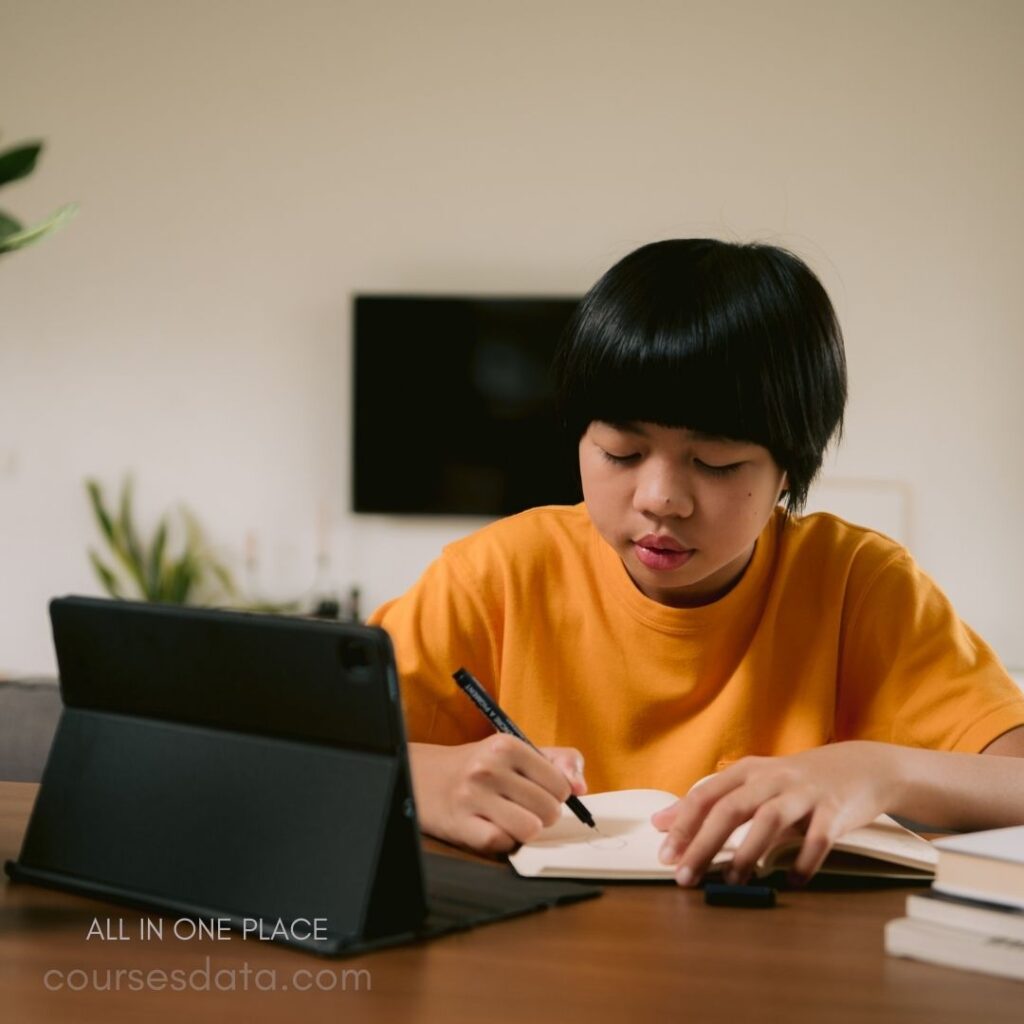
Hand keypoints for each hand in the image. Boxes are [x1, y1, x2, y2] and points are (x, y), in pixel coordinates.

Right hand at [408, 738, 587, 855]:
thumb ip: (558, 761)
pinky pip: (502, 844)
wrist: (423, 776)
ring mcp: (473, 797)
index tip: (540, 792)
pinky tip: (492, 827)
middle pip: (549, 810)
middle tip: (524, 807)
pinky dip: (503, 842)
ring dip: (526, 830)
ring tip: (511, 819)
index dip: (556, 795)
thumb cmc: (480, 766)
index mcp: (506, 745)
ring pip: (530, 830)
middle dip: (543, 815)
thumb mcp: (516, 750)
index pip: (561, 785)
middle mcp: (489, 768)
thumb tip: (581, 788)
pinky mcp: (461, 825)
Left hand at [650, 742, 902, 885]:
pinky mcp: (834, 810)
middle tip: (686, 876)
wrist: (859, 767)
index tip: (666, 856)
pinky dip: (803, 861)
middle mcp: (771, 778)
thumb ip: (709, 803)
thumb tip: (661, 822)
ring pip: (769, 819)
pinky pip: (817, 838)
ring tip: (732, 883)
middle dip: (704, 844)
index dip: (683, 825)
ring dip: (748, 853)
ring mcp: (803, 793)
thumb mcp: (751, 784)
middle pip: (730, 808)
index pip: (705, 796)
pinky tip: (792, 881)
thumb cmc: (795, 782)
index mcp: (747, 771)